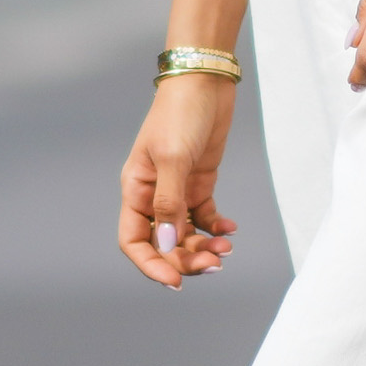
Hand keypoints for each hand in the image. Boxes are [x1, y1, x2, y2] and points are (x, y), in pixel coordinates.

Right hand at [120, 74, 242, 289]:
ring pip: (186, 234)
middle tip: (215, 264)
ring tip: (227, 248)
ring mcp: (177, 190)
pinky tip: (231, 230)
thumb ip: (169, 204)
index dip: (151, 265)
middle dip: (187, 259)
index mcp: (135, 190)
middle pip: (164, 243)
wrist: (205, 82)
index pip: (134, 241)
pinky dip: (217, 227)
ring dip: (204, 247)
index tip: (175, 282)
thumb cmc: (180, 115)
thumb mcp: (173, 159)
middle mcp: (153, 194)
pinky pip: (205, 216)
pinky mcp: (200, 182)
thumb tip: (168, 246)